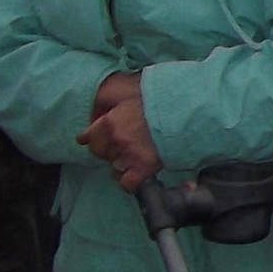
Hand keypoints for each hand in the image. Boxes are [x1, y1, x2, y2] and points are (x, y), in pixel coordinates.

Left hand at [81, 71, 161, 189]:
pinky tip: (135, 173)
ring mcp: (129, 157)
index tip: (94, 136)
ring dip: (119, 162)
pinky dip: (130, 180)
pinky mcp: (145, 168)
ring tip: (131, 154)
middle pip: (99, 153)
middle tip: (120, 141)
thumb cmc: (156, 96)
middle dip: (106, 148)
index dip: (91, 135)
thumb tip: (94, 109)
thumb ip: (104, 98)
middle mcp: (115, 142)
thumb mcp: (123, 88)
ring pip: (113, 168)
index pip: (86, 137)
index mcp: (108, 123)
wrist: (186, 109)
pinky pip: (128, 183)